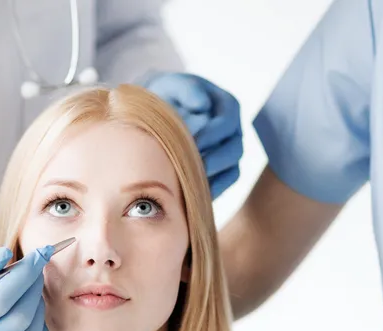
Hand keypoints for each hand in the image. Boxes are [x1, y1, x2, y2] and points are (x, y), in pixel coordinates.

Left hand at [144, 72, 242, 198]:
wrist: (148, 118)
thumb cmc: (163, 98)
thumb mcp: (170, 86)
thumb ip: (186, 89)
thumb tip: (202, 105)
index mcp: (226, 107)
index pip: (229, 120)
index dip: (213, 132)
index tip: (193, 140)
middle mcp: (232, 133)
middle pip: (234, 149)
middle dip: (214, 159)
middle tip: (191, 166)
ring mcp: (227, 156)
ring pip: (232, 171)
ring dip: (211, 177)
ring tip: (189, 180)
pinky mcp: (218, 176)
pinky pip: (222, 187)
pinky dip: (210, 190)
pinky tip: (192, 193)